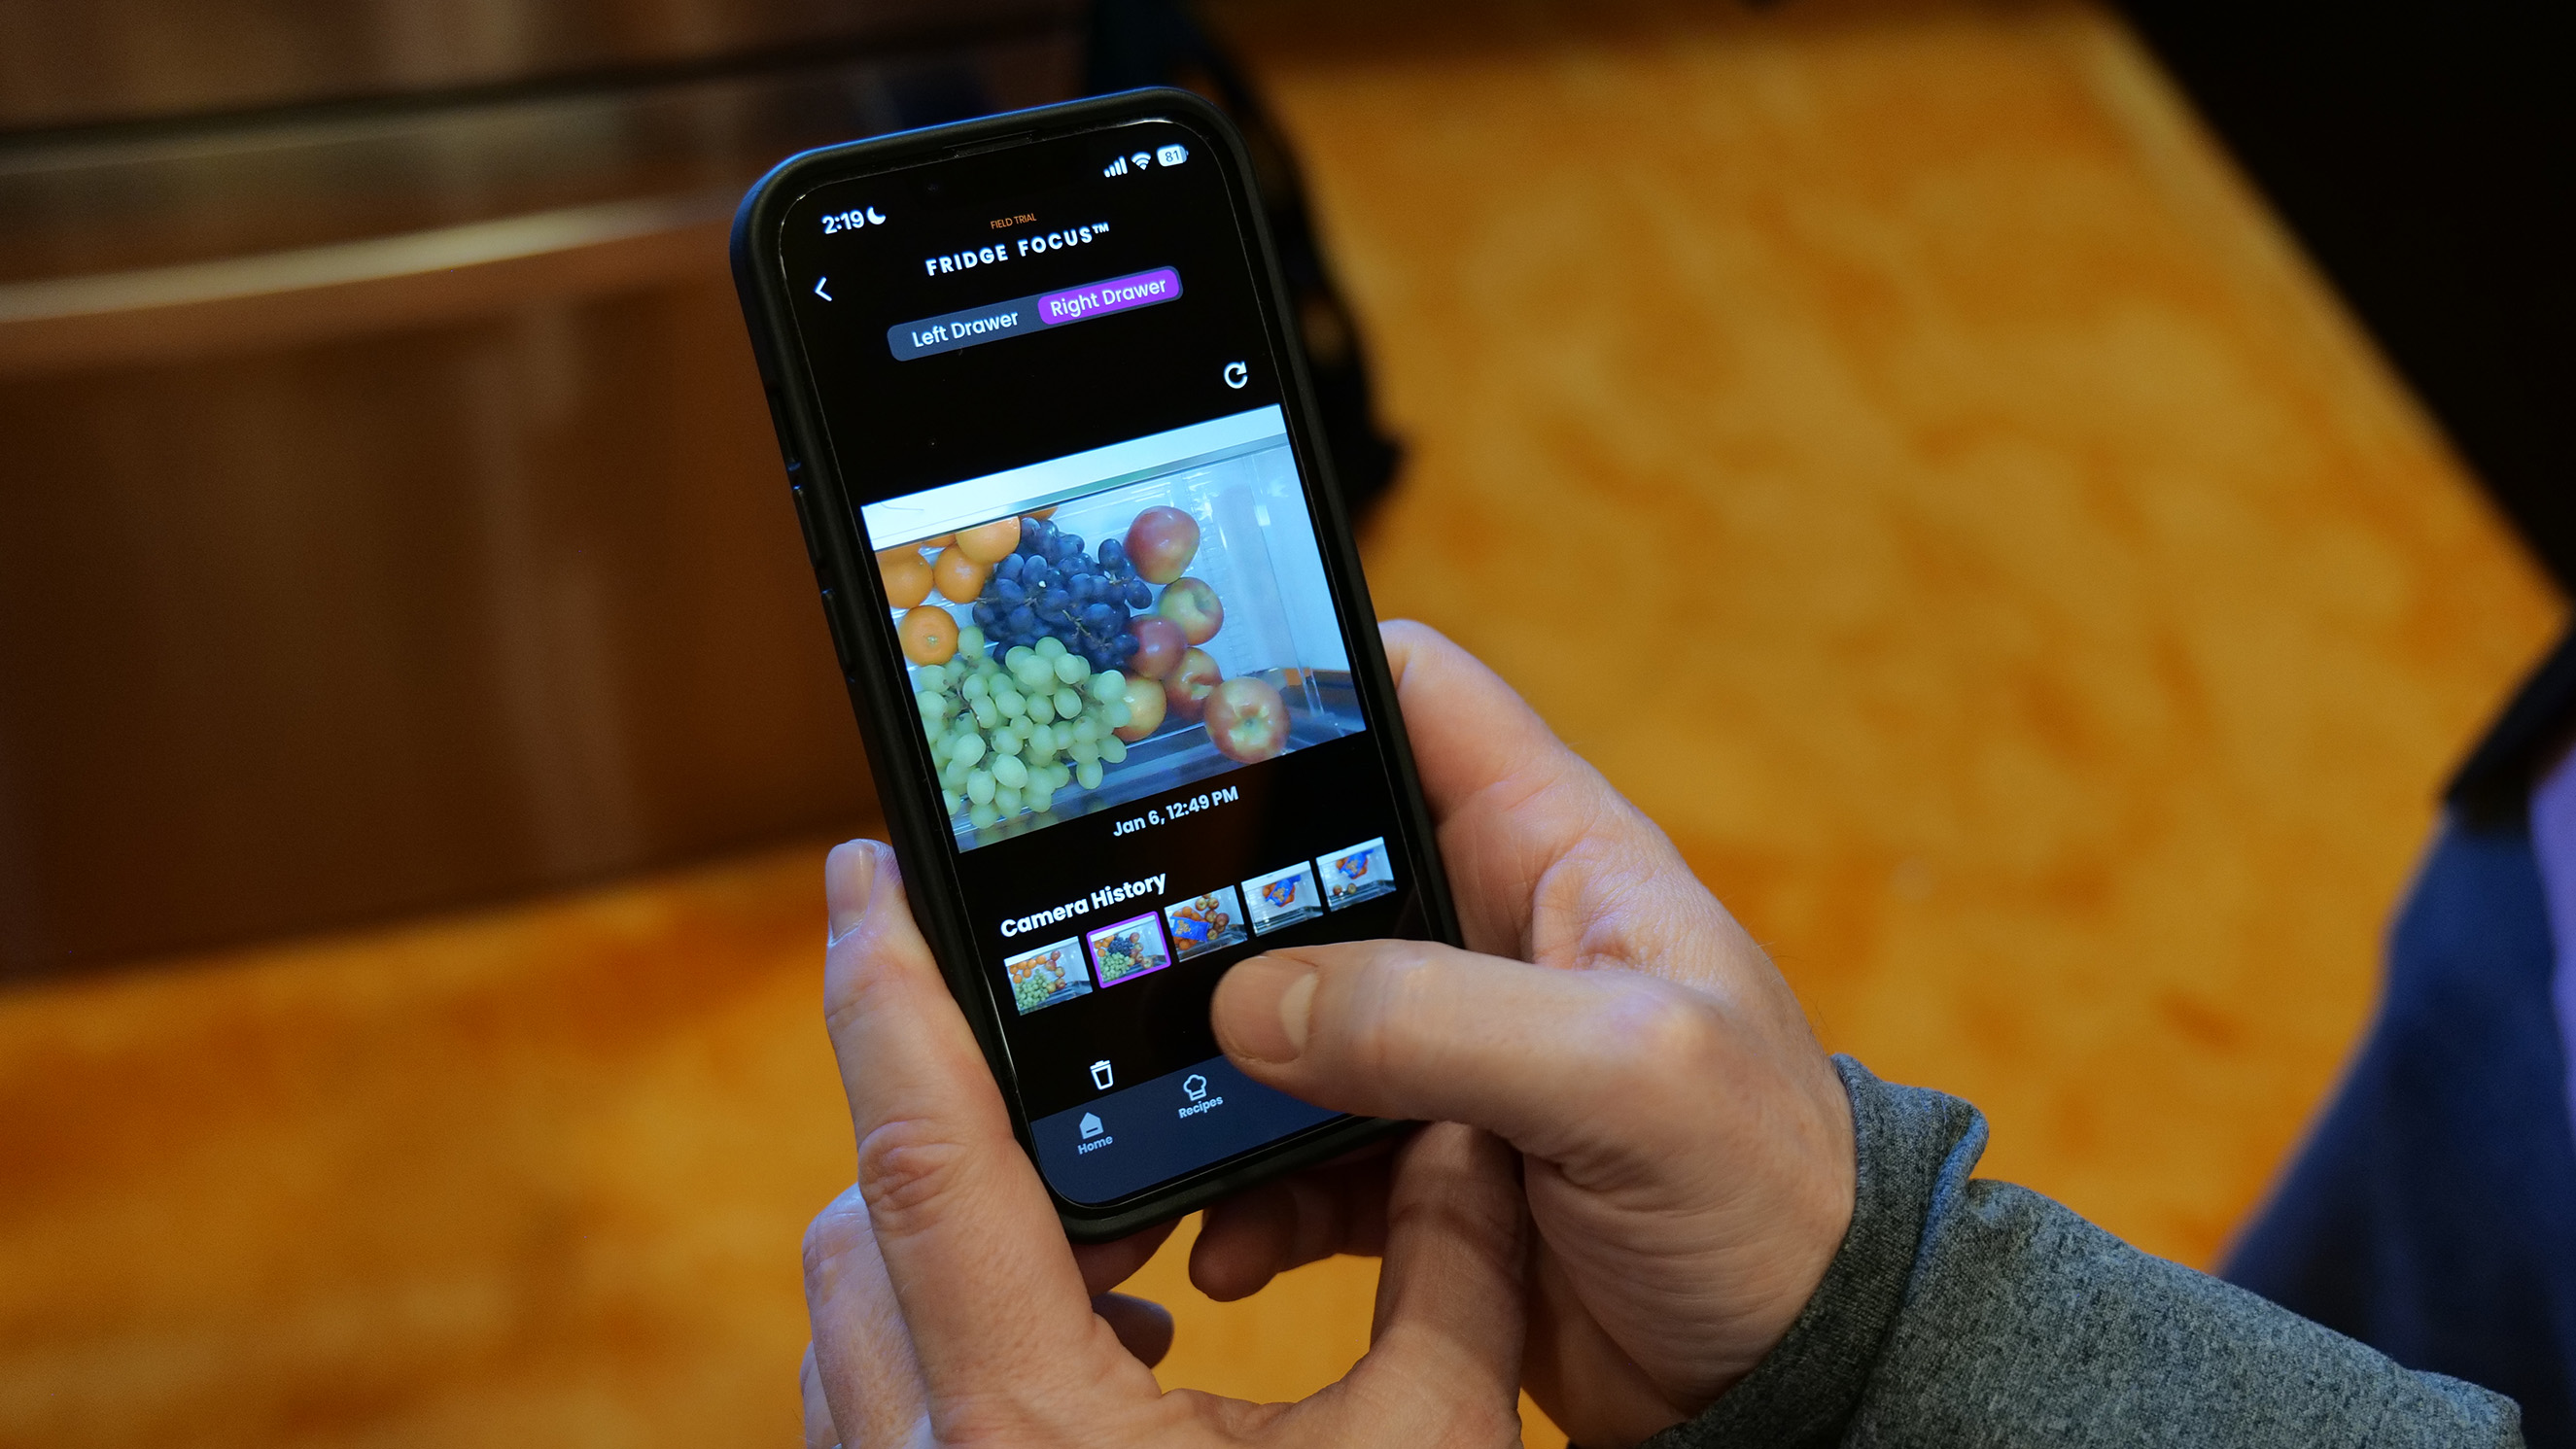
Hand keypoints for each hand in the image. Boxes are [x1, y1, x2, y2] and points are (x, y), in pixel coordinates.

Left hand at [796, 838, 1532, 1448]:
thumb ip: (1451, 1276)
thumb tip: (1470, 1128)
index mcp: (1030, 1424)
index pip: (922, 1151)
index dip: (887, 991)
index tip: (865, 870)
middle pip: (861, 1215)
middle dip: (927, 1101)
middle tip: (1029, 1029)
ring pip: (853, 1312)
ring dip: (939, 1228)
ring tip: (1088, 1211)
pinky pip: (879, 1397)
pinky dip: (949, 1329)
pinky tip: (1097, 1355)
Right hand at [1190, 622, 1856, 1447]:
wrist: (1798, 1374)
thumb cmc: (1772, 1192)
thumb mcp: (1629, 1077)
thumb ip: (1442, 1020)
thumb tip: (1252, 1004)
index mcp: (1554, 851)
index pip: (1413, 695)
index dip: (1300, 676)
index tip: (1174, 703)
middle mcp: (1486, 934)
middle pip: (1305, 859)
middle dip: (1204, 899)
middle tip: (1104, 939)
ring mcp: (1445, 1053)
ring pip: (1277, 1019)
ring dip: (1205, 1073)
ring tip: (1141, 1122)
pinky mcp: (1418, 1166)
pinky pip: (1293, 1152)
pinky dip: (1245, 1192)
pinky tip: (1224, 1237)